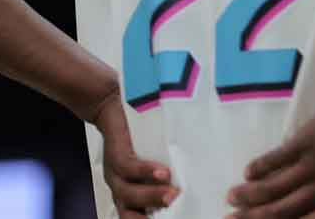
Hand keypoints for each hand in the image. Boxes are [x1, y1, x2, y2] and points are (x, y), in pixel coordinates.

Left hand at [90, 91, 178, 216]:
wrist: (110, 106)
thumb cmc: (141, 134)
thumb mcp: (155, 156)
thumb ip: (170, 170)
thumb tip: (204, 177)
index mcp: (130, 194)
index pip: (137, 217)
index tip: (182, 217)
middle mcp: (120, 187)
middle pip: (132, 212)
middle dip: (156, 214)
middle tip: (180, 209)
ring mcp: (115, 172)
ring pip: (129, 193)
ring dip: (152, 196)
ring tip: (174, 195)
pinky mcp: (115, 154)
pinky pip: (128, 167)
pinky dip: (146, 171)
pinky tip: (163, 172)